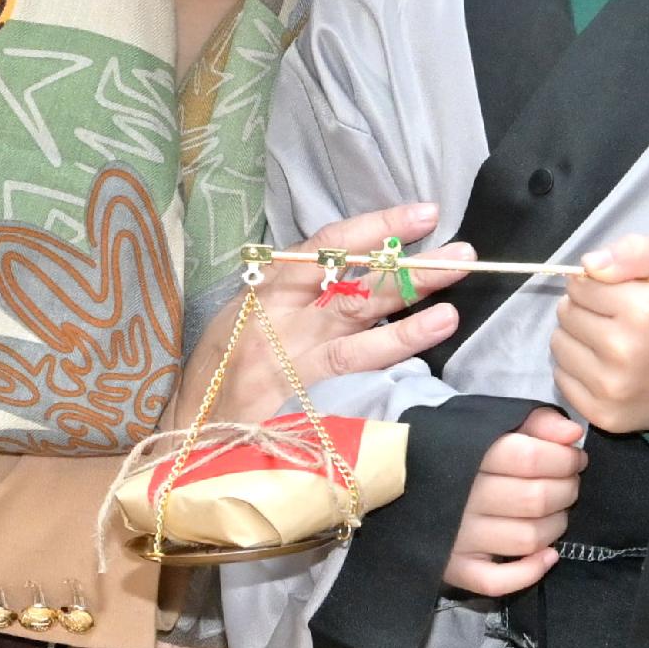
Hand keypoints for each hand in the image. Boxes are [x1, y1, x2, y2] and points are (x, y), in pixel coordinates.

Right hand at [217, 202, 466, 422]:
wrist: (186, 434)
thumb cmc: (219, 372)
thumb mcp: (245, 318)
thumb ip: (296, 292)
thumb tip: (358, 265)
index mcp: (269, 288)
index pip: (328, 245)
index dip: (378, 225)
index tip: (424, 213)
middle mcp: (281, 315)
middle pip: (355, 281)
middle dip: (411, 265)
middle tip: (463, 253)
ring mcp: (290, 356)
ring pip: (360, 323)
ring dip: (411, 309)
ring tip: (454, 301)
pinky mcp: (296, 395)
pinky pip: (353, 367)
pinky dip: (392, 350)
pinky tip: (428, 339)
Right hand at [445, 407, 586, 596]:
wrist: (392, 479)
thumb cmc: (451, 449)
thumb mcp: (488, 422)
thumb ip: (535, 421)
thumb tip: (573, 434)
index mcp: (469, 455)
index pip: (531, 458)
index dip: (565, 459)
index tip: (576, 458)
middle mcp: (462, 498)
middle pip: (535, 499)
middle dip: (567, 489)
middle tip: (570, 483)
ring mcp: (457, 537)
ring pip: (526, 538)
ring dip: (556, 526)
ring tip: (558, 512)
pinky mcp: (454, 568)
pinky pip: (497, 581)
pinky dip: (530, 572)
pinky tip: (549, 555)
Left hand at [550, 234, 648, 433]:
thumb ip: (634, 251)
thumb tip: (588, 264)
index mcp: (644, 310)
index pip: (580, 284)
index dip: (598, 284)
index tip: (619, 294)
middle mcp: (625, 350)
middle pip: (566, 313)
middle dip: (586, 310)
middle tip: (615, 319)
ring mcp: (613, 387)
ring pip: (559, 345)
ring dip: (578, 339)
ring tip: (610, 342)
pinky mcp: (605, 414)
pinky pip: (562, 379)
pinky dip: (578, 370)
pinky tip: (606, 368)